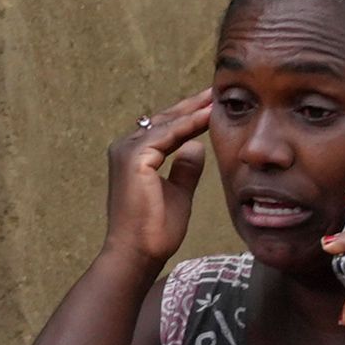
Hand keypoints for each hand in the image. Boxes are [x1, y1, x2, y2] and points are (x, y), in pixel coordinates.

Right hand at [106, 97, 212, 264]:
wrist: (137, 254)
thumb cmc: (154, 231)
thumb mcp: (177, 193)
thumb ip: (185, 169)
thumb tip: (197, 147)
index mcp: (134, 156)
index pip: (166, 128)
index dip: (191, 115)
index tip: (214, 105)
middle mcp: (125, 148)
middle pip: (166, 119)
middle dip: (193, 105)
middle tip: (218, 90)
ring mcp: (127, 151)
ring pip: (168, 123)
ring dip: (195, 110)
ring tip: (219, 97)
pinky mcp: (134, 157)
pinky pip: (168, 134)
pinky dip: (190, 124)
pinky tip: (210, 115)